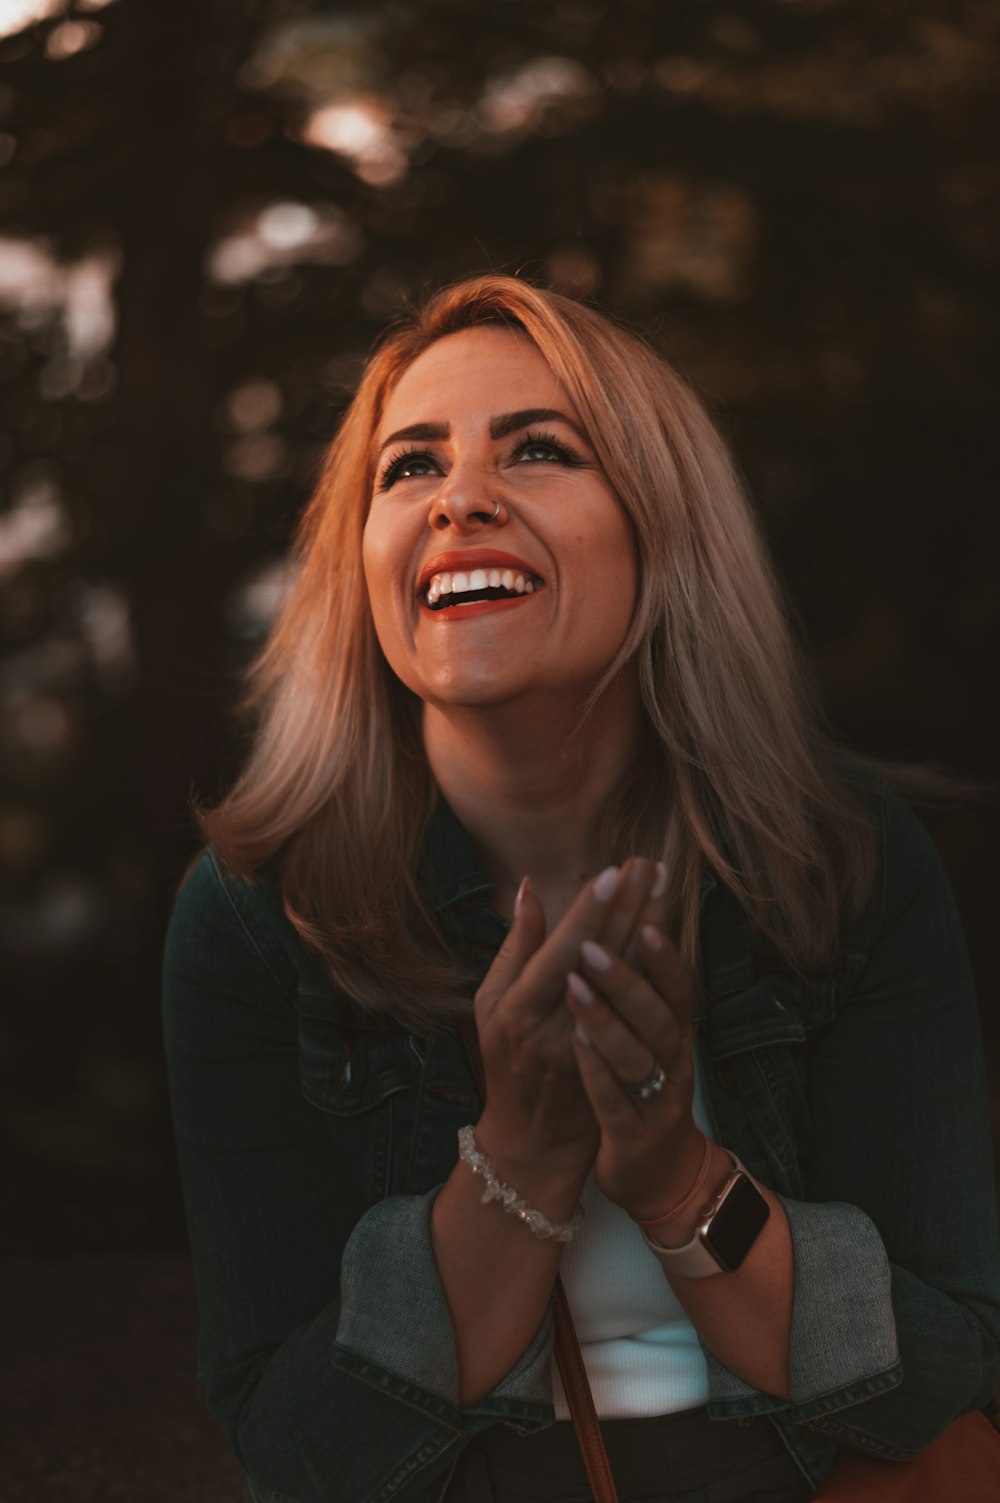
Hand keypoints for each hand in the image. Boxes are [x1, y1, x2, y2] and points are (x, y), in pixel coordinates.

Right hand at [473, 858, 665, 1178]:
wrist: (534, 1139)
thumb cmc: (504, 1060)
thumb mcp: (490, 1004)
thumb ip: (515, 947)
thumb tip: (529, 888)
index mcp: (522, 1010)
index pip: (563, 953)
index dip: (590, 913)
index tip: (614, 872)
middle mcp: (559, 1026)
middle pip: (603, 958)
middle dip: (628, 906)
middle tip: (650, 863)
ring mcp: (595, 1045)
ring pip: (630, 980)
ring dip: (649, 926)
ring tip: (663, 883)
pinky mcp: (621, 1058)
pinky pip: (644, 1008)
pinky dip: (656, 966)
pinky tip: (668, 931)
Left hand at [564, 918, 704, 1219]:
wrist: (658, 1176)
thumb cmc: (644, 1088)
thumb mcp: (643, 1032)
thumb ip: (632, 979)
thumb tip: (624, 917)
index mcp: (672, 1029)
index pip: (671, 979)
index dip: (660, 942)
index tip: (645, 901)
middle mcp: (673, 1059)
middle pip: (659, 1012)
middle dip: (630, 975)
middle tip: (595, 943)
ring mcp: (657, 1098)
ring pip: (638, 1055)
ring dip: (607, 1019)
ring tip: (576, 985)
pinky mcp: (635, 1134)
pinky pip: (615, 1100)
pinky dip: (598, 1070)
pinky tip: (578, 1043)